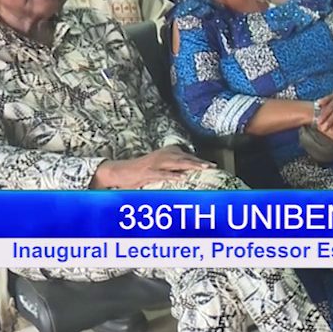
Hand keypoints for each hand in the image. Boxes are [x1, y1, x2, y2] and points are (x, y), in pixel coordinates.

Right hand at [94, 146, 213, 188]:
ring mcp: (155, 163)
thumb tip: (188, 174)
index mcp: (166, 153)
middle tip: (212, 165)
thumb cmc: (141, 172)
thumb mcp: (159, 169)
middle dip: (199, 162)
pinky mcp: (147, 172)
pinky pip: (162, 173)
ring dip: (190, 165)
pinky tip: (182, 177)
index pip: (186, 157)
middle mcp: (162, 156)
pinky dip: (172, 175)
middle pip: (184, 158)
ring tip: (202, 168)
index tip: (213, 165)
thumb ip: (173, 170)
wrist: (119, 171)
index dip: (199, 161)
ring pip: (176, 163)